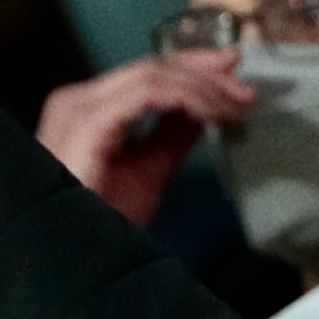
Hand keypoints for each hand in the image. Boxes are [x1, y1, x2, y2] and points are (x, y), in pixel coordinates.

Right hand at [32, 52, 251, 226]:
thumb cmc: (99, 221)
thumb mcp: (147, 171)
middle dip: (205, 74)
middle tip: (246, 91)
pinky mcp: (89, 121)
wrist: (72, 251)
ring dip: (202, 87)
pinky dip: (186, 97)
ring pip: (153, 75)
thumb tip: (203, 109)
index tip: (232, 71)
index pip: (146, 73)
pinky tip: (210, 113)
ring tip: (234, 107)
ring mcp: (80, 107)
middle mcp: (78, 100)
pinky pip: (147, 93)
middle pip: (152, 67)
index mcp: (88, 109)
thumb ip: (172, 136)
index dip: (192, 66)